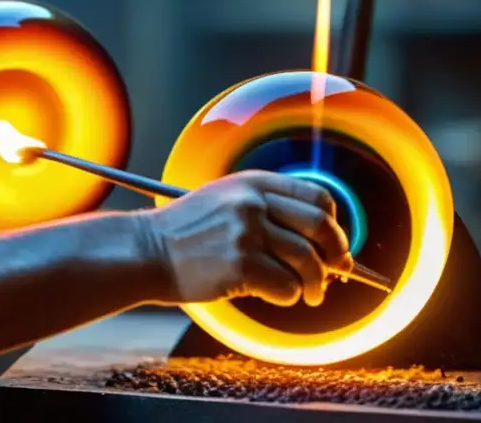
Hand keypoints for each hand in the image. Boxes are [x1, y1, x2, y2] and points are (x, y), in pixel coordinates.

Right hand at [142, 170, 351, 307]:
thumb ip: (265, 208)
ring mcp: (246, 233)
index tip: (332, 240)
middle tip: (335, 271)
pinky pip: (287, 286)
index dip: (334, 221)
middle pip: (320, 226)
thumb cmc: (184, 232)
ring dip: (315, 283)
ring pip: (308, 261)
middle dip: (336, 253)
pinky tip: (275, 295)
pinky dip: (289, 297)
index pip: (316, 195)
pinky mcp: (240, 265)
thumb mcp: (223, 200)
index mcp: (252, 183)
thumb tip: (320, 240)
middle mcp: (252, 203)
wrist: (145, 250)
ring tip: (310, 294)